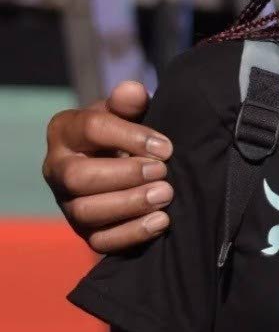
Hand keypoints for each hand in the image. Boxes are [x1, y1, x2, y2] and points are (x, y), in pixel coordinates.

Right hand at [43, 82, 173, 252]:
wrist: (127, 160)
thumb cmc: (128, 131)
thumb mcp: (129, 111)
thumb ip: (130, 101)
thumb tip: (132, 91)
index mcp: (66, 131)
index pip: (90, 129)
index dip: (130, 137)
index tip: (166, 147)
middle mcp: (59, 169)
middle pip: (78, 178)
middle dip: (125, 175)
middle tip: (163, 171)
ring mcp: (69, 203)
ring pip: (85, 211)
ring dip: (129, 205)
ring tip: (166, 195)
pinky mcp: (85, 231)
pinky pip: (100, 241)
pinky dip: (131, 233)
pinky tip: (161, 221)